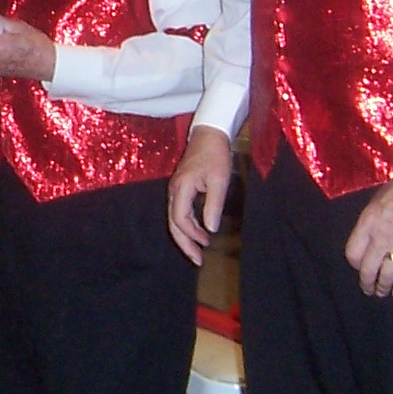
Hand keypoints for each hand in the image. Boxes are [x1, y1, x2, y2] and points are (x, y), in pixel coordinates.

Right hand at [168, 124, 234, 263]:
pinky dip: (186, 225)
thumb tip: (210, 228)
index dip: (191, 235)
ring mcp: (175, 189)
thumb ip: (213, 205)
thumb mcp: (219, 180)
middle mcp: (174, 190)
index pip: (180, 219)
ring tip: (198, 250)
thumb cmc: (215, 155)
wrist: (209, 133)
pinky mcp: (180, 187)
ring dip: (185, 235)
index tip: (205, 246)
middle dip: (184, 243)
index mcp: (181, 188)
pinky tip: (197, 232)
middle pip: (173, 223)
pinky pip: (178, 211)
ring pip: (174, 218)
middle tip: (197, 260)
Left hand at [343, 169, 392, 297]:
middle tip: (366, 288)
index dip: (354, 263)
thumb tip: (369, 231)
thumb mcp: (377, 199)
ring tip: (380, 293)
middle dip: (365, 282)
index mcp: (367, 224)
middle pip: (367, 269)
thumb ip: (371, 219)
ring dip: (381, 287)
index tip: (357, 266)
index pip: (352, 252)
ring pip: (385, 276)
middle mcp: (379, 238)